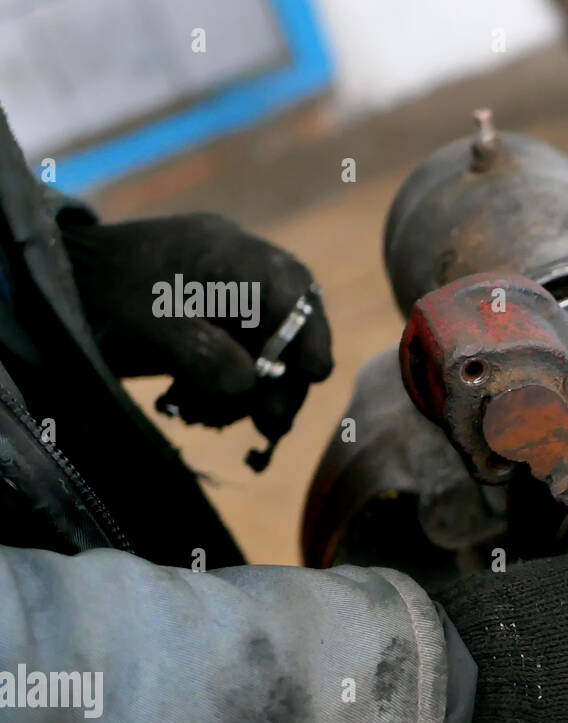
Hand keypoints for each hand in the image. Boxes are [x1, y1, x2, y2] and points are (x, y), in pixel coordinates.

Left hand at [61, 213, 332, 468]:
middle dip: (280, 379)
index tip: (314, 375)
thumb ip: (203, 353)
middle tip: (270, 424)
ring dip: (252, 394)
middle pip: (288, 326)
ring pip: (267, 350)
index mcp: (227, 252)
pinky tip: (199, 409)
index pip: (291, 290)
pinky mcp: (211, 325)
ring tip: (212, 419)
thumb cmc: (98, 297)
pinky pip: (241, 360)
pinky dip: (229, 391)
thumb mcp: (147, 326)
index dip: (309, 333)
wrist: (52, 288)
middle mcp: (237, 270)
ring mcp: (225, 298)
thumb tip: (250, 385)